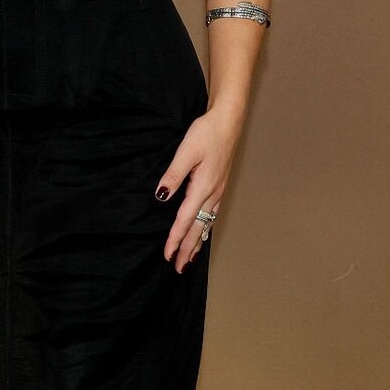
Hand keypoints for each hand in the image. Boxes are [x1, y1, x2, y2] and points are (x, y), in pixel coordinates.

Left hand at [154, 101, 244, 273]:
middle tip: (178, 268)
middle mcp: (212, 194)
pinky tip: (202, 233)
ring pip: (206, 224)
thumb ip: (173, 175)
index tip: (168, 255)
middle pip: (198, 228)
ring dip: (197, 243)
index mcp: (202, 187)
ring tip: (190, 259)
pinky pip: (211, 215)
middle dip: (187, 249)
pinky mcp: (219, 187)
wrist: (228, 121)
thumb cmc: (207, 133)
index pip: (185, 219)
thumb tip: (161, 196)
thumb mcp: (186, 151)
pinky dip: (205, 229)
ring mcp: (218, 191)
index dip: (175, 239)